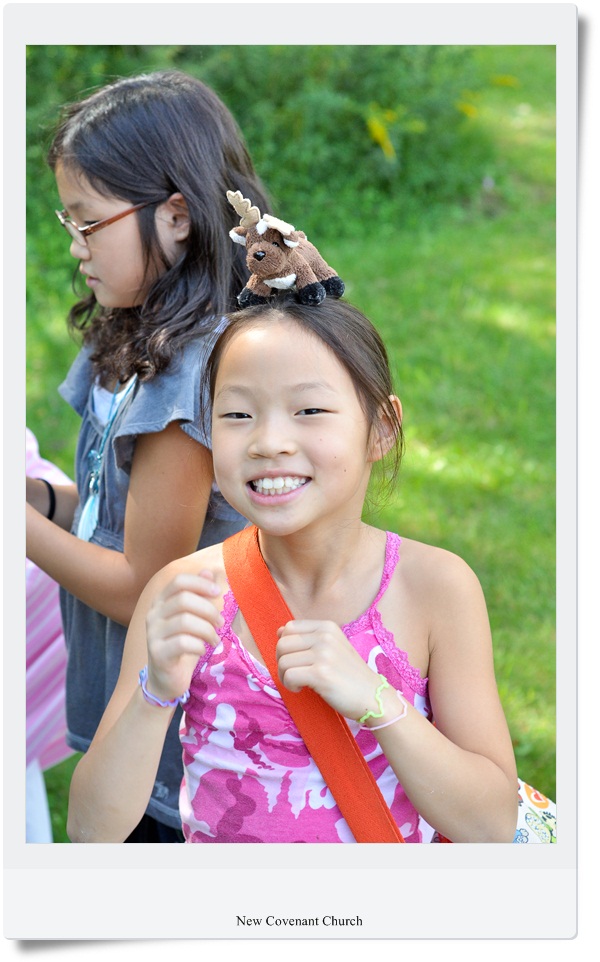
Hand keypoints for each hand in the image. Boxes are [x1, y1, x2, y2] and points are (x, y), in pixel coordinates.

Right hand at [144, 570, 222, 702]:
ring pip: (185, 621)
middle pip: (183, 599)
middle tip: (220, 622)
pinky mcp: (158, 654)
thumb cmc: (182, 645)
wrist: (165, 680)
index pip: (178, 581)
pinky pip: (183, 643)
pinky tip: (203, 649)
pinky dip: (199, 645)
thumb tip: (208, 572)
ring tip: (214, 639)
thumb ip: (198, 595)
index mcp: (161, 602)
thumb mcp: (192, 618)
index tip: (217, 593)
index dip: (200, 583)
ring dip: (207, 629)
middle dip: (208, 609)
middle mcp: (153, 615)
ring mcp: (153, 635)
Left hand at [276, 620, 380, 720]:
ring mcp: (324, 654)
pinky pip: (289, 676)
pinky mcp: (321, 674)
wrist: (372, 696)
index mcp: (327, 627)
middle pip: (282, 644)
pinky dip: (290, 686)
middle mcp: (325, 636)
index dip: (285, 646)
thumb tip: (279, 632)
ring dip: (285, 676)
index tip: (296, 660)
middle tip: (295, 674)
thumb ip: (308, 638)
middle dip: (282, 662)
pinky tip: (302, 689)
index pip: (289, 628)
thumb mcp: (333, 647)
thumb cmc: (349, 675)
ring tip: (299, 683)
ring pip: (283, 661)